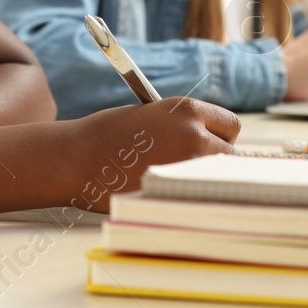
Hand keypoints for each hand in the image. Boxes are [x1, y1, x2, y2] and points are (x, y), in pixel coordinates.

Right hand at [62, 98, 240, 212]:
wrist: (78, 156)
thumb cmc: (108, 134)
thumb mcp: (152, 115)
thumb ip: (184, 126)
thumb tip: (210, 143)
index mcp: (187, 109)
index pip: (230, 125)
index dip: (219, 134)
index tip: (208, 142)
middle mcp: (194, 134)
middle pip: (230, 153)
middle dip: (215, 159)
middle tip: (189, 164)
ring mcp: (186, 165)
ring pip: (217, 177)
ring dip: (204, 179)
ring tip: (177, 180)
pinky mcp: (176, 192)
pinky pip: (198, 197)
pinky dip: (188, 197)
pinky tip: (168, 194)